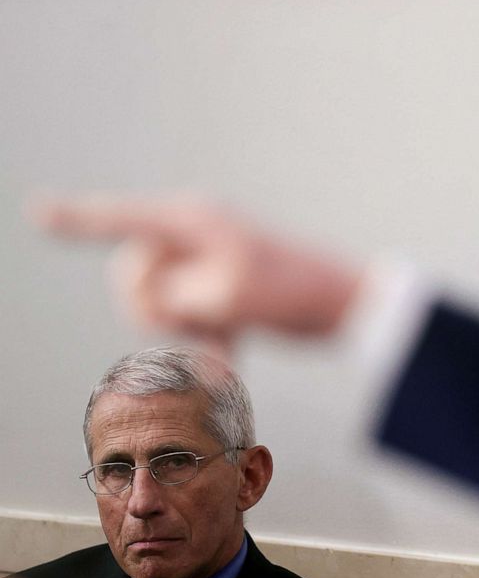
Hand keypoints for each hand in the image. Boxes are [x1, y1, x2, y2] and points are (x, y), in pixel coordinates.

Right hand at [32, 195, 361, 352]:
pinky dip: (208, 342)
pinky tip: (229, 366)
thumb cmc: (290, 291)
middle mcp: (196, 235)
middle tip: (195, 322)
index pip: (122, 219)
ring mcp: (209, 263)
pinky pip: (194, 318)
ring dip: (183, 329)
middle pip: (134, 273)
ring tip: (225, 338)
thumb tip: (152, 294)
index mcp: (192, 221)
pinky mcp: (225, 290)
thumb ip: (169, 294)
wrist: (344, 304)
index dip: (77, 220)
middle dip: (153, 307)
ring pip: (161, 302)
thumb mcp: (220, 296)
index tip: (36, 211)